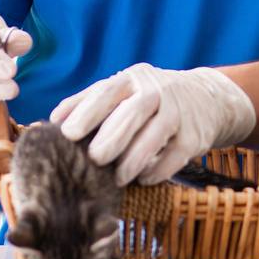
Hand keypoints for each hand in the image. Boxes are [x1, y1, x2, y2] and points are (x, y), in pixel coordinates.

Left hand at [50, 63, 256, 186]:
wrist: (206, 98)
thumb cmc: (150, 97)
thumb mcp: (123, 90)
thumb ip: (88, 101)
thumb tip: (52, 120)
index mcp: (132, 79)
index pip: (107, 92)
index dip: (87, 112)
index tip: (68, 133)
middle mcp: (157, 91)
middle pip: (134, 111)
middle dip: (112, 137)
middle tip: (94, 158)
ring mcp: (179, 112)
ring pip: (156, 135)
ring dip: (133, 159)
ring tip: (116, 178)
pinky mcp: (195, 136)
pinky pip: (175, 155)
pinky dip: (158, 170)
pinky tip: (143, 179)